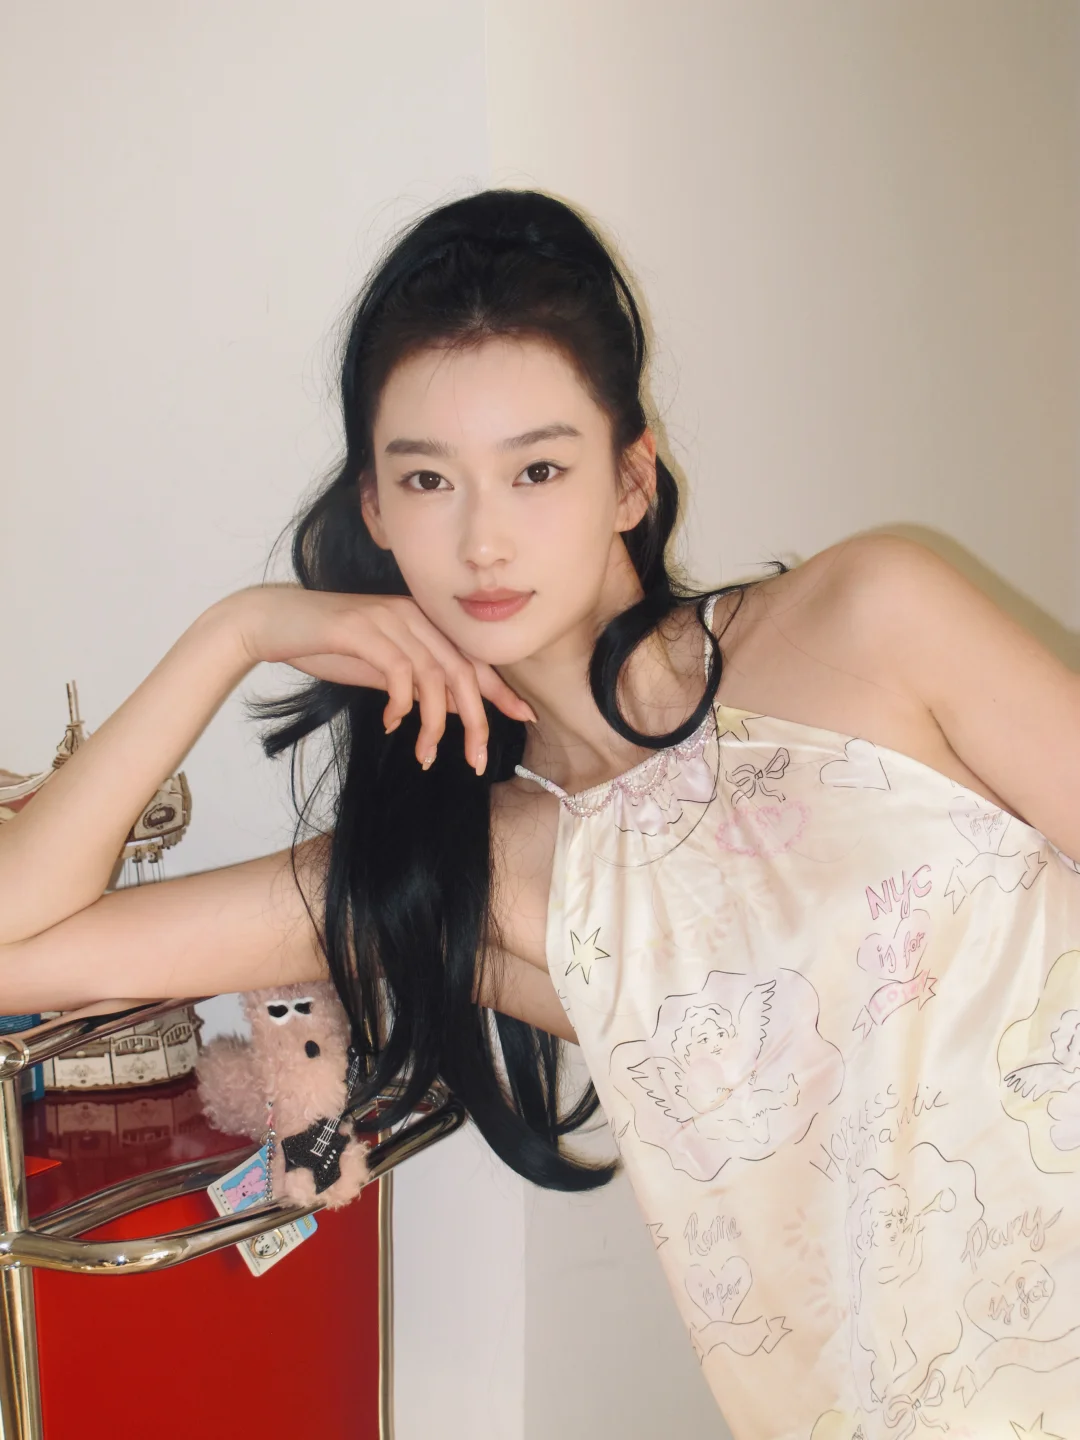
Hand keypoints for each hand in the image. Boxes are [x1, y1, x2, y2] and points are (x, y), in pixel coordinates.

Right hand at [228, 586, 535, 775]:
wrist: (271, 622)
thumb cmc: (324, 645)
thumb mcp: (378, 669)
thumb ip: (414, 682)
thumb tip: (449, 709)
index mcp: (420, 622)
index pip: (471, 658)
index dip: (500, 690)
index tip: (524, 717)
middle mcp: (411, 616)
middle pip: (462, 671)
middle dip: (476, 720)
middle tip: (475, 759)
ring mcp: (387, 620)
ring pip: (435, 675)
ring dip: (435, 723)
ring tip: (426, 755)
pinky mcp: (361, 630)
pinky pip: (399, 672)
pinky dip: (402, 704)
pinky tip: (392, 724)